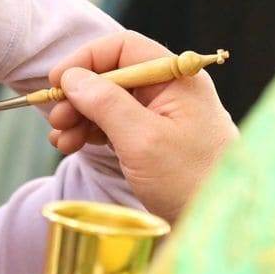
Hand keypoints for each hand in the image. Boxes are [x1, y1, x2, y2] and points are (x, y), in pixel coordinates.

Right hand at [47, 31, 237, 223]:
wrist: (218, 224)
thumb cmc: (192, 181)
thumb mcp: (143, 140)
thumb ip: (106, 103)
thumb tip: (72, 78)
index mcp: (176, 79)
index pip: (124, 49)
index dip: (87, 59)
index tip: (58, 81)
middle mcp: (171, 92)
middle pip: (113, 76)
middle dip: (80, 95)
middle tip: (56, 119)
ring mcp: (162, 118)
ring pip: (111, 103)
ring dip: (80, 117)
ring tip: (60, 140)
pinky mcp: (154, 142)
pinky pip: (116, 126)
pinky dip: (92, 133)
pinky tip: (72, 145)